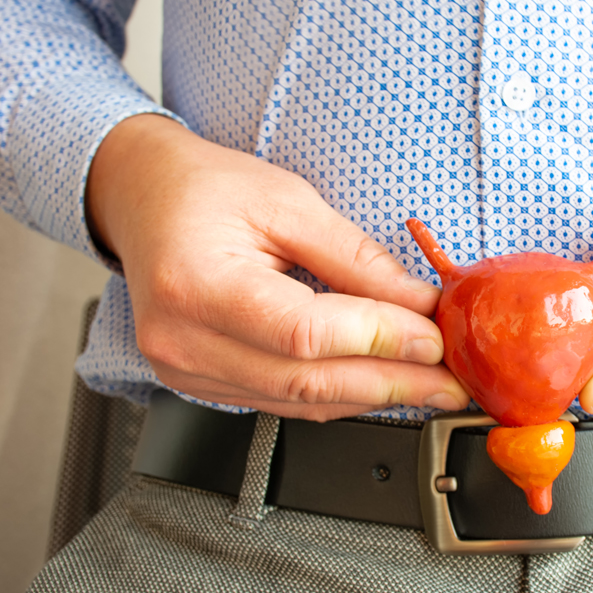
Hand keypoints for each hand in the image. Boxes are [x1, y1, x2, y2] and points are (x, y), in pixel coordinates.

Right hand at [86, 114, 468, 419]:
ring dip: (372, 397)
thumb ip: (356, 259)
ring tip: (429, 386)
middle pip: (305, 381)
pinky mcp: (198, 383)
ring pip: (297, 403)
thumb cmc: (204, 189)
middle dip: (391, 382)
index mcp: (195, 284)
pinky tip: (379, 385)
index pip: (303, 333)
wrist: (142, 198)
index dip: (378, 340)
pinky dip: (337, 397)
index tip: (434, 338)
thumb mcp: (288, 201)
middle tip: (450, 382)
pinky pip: (281, 403)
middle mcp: (181, 339)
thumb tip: (419, 305)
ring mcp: (184, 370)